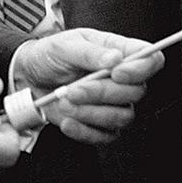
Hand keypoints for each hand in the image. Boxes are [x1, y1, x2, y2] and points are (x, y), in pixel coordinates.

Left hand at [12, 27, 164, 144]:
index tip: (116, 73)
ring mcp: (114, 104)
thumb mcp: (64, 46)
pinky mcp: (102, 125)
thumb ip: (90, 52)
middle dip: (101, 93)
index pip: (151, 60)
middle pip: (136, 92)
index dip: (140, 69)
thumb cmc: (50, 55)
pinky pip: (106, 136)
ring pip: (123, 117)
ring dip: (90, 112)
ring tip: (65, 101)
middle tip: (73, 89)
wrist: (30, 78)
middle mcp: (121, 79)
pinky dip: (84, 130)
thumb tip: (115, 59)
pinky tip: (67, 119)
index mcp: (118, 51)